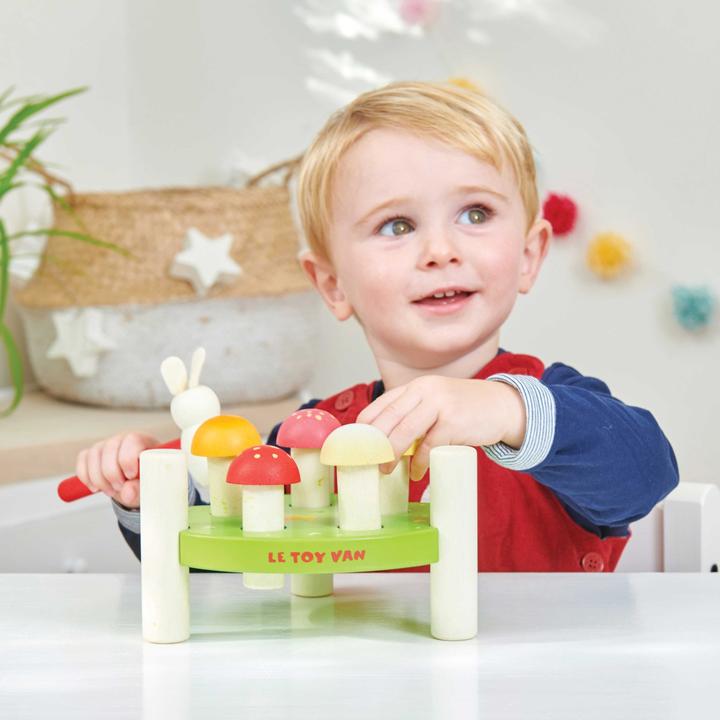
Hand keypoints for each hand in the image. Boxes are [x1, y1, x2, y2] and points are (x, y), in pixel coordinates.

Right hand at [75, 432, 158, 508]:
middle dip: (112, 473)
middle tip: (119, 488)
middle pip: (110, 448)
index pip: (132, 440)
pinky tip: (96, 488)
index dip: (128, 459)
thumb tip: (128, 492)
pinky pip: (82, 459)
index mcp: (143, 442)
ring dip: (99, 478)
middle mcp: (123, 439)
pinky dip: (86, 476)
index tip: (130, 476)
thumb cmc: (145, 481)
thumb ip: (139, 489)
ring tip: (111, 491)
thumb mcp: (147, 487)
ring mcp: (106, 445)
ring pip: (94, 455)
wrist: (135, 485)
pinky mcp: (92, 453)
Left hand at [356, 376, 524, 480]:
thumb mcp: (435, 403)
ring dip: (391, 454)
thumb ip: (412, 415)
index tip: (355, 447)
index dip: (363, 428)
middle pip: (387, 418)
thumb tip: (384, 445)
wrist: (503, 406)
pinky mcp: (453, 421)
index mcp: (415, 387)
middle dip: (373, 444)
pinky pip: (428, 445)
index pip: (379, 405)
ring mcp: (439, 404)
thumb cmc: (464, 410)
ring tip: (386, 470)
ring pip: (403, 431)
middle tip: (367, 463)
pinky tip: (417, 473)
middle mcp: (424, 390)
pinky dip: (419, 462)